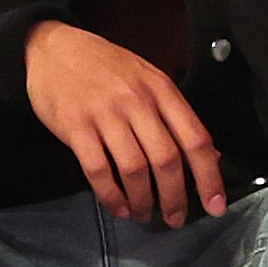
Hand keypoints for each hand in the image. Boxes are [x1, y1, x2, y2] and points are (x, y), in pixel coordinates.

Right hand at [24, 21, 225, 225]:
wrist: (53, 49)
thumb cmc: (104, 66)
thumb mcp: (148, 79)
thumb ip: (176, 116)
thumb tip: (209, 155)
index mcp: (161, 89)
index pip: (196, 139)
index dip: (209, 177)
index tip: (215, 205)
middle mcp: (137, 101)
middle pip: (166, 159)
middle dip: (175, 197)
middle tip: (176, 218)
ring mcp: (105, 114)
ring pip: (134, 170)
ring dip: (143, 201)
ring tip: (144, 213)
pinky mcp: (76, 127)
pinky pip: (98, 171)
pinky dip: (111, 196)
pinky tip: (118, 206)